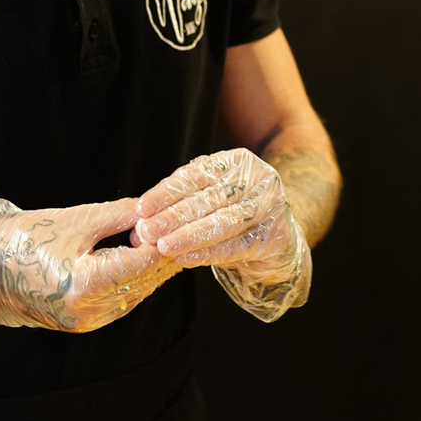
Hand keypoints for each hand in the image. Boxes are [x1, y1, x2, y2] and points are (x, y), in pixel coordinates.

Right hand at [0, 188, 179, 331]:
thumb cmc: (17, 240)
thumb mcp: (74, 220)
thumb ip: (121, 216)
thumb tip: (156, 209)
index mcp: (88, 286)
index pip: (147, 261)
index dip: (169, 238)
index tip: (185, 218)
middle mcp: (91, 312)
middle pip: (146, 279)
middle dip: (167, 252)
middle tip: (188, 226)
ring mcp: (87, 322)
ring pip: (137, 292)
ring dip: (153, 266)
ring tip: (171, 238)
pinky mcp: (82, 322)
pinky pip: (121, 299)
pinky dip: (135, 278)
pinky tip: (143, 257)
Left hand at [133, 149, 311, 322]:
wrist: (280, 234)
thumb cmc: (234, 213)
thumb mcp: (208, 199)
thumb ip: (178, 206)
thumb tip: (139, 225)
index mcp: (237, 162)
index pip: (196, 175)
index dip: (166, 193)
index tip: (141, 209)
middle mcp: (257, 179)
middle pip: (208, 199)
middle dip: (173, 217)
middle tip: (147, 232)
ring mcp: (270, 207)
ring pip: (223, 222)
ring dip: (189, 235)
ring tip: (163, 246)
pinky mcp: (275, 237)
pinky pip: (236, 246)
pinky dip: (209, 253)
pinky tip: (186, 258)